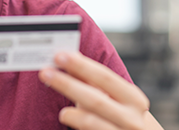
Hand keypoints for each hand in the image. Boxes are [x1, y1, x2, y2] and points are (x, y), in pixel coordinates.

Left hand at [38, 51, 162, 129]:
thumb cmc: (121, 117)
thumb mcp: (113, 98)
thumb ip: (91, 80)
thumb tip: (69, 56)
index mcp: (133, 99)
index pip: (105, 77)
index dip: (81, 66)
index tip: (59, 55)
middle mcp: (132, 118)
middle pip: (96, 99)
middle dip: (68, 85)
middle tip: (45, 72)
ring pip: (93, 122)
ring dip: (74, 115)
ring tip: (61, 112)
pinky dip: (77, 126)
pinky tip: (67, 119)